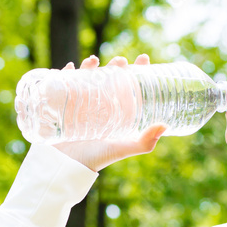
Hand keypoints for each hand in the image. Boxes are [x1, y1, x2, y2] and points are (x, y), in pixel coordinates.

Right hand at [51, 54, 166, 171]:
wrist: (67, 167)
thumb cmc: (97, 158)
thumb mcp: (121, 148)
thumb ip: (143, 142)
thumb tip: (164, 125)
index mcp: (117, 111)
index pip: (129, 85)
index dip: (137, 70)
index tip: (143, 58)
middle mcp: (101, 105)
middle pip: (110, 77)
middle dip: (115, 65)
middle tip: (120, 61)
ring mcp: (81, 103)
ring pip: (87, 77)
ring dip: (90, 65)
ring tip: (92, 61)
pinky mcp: (63, 105)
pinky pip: (62, 84)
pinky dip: (64, 74)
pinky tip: (67, 68)